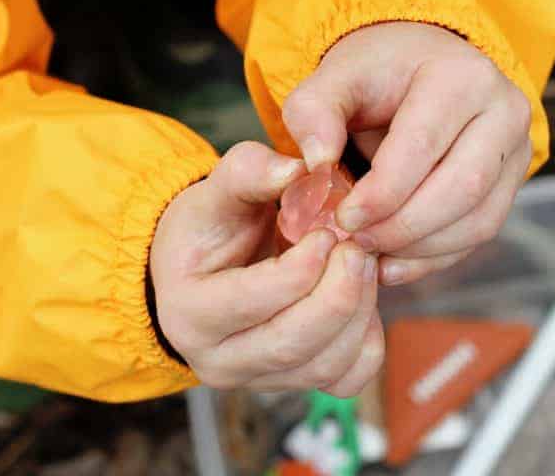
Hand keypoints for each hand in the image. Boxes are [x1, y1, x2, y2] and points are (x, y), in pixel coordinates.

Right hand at [151, 142, 383, 396]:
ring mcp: (255, 380)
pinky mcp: (291, 385)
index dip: (302, 264)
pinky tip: (360, 299)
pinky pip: (345, 380)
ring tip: (362, 263)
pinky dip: (366, 341)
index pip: (253, 299)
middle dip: (339, 292)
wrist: (202, 267)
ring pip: (324, 366)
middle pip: (292, 343)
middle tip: (357, 248)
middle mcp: (216, 360)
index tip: (327, 229)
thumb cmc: (207, 228)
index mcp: (188, 311)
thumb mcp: (216, 191)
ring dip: (359, 311)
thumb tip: (297, 169)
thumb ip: (249, 172)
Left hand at [282, 22, 532, 285]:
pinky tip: (393, 263)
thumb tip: (318, 163)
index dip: (381, 193)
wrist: (420, 64)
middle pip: (462, 187)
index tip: (343, 218)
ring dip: (420, 248)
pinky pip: (482, 231)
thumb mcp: (334, 78)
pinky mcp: (513, 181)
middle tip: (356, 241)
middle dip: (402, 227)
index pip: (421, 146)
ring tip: (370, 252)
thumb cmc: (376, 73)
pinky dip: (436, 256)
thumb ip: (314, 113)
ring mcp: (517, 148)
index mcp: (459, 75)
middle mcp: (503, 110)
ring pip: (479, 219)